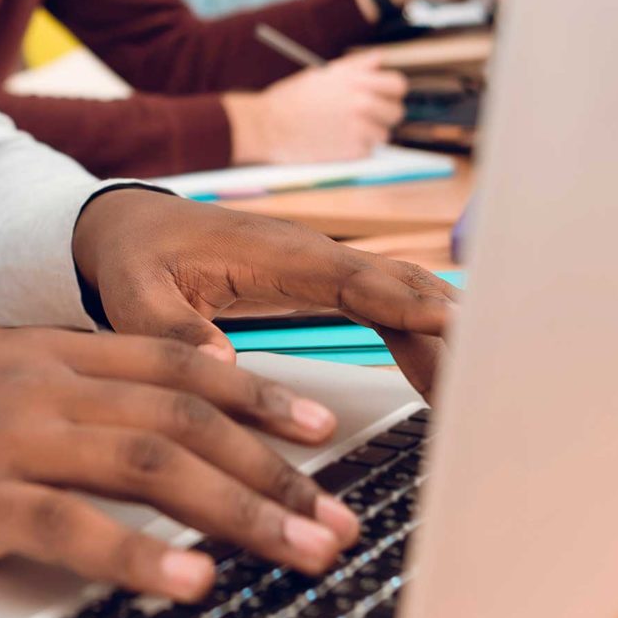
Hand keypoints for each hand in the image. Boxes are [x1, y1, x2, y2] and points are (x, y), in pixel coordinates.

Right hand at [0, 326, 364, 600]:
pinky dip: (139, 555)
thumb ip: (66, 383)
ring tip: (302, 551)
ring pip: (149, 464)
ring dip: (240, 511)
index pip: (179, 363)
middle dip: (275, 469)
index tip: (324, 427)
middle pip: (184, 417)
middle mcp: (39, 383)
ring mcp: (5, 438)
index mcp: (48, 349)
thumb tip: (152, 411)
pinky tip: (191, 581)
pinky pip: (71, 527)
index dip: (260, 393)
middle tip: (339, 517)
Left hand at [74, 187, 455, 399]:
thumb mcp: (133, 296)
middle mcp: (311, 253)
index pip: (355, 278)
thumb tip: (222, 362)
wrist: (127, 227)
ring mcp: (323, 264)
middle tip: (490, 382)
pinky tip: (444, 370)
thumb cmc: (133, 258)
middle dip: (448, 329)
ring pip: (403, 293)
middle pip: (399, 286)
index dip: (407, 303)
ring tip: (480, 390)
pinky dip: (421, 334)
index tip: (454, 329)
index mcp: (273, 253)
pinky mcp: (324, 280)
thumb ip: (171, 329)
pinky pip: (387, 305)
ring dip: (444, 335)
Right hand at [225, 52, 404, 164]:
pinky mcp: (352, 151)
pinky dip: (356, 149)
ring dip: (369, 134)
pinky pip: (368, 151)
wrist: (268, 126)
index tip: (382, 97)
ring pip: (384, 134)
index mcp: (356, 80)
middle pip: (397, 112)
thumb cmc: (292, 98)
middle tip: (364, 117)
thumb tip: (380, 58)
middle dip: (383, 115)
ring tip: (345, 130)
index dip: (391, 91)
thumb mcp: (323, 74)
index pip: (398, 85)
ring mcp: (359, 128)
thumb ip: (356, 66)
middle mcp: (362, 103)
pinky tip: (336, 142)